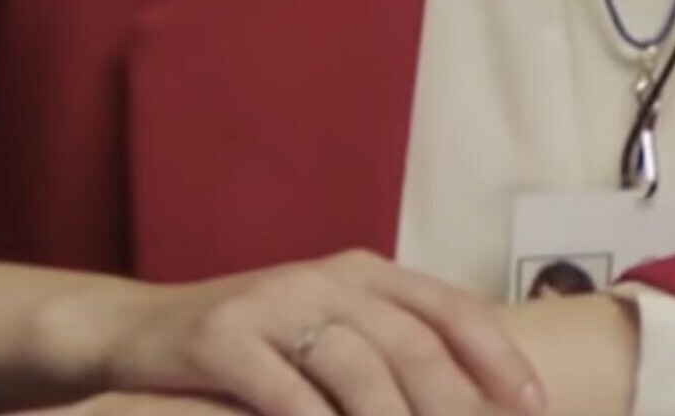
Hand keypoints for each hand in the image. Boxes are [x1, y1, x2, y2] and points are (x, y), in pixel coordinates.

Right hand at [82, 251, 546, 415]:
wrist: (140, 333)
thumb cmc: (254, 345)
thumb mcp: (327, 332)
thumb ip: (389, 354)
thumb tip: (472, 405)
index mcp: (363, 272)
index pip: (449, 307)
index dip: (497, 356)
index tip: (535, 407)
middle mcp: (326, 277)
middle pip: (410, 342)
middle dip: (455, 404)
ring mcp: (273, 303)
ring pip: (356, 367)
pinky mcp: (222, 337)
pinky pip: (284, 392)